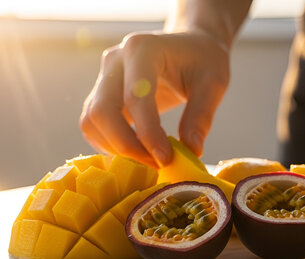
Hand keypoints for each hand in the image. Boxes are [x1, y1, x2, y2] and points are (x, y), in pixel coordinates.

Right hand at [79, 30, 229, 167]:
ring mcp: (104, 77)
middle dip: (126, 146)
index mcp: (142, 49)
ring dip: (115, 149)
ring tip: (149, 162)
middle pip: (102, 111)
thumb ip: (202, 115)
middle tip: (156, 165)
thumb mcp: (214, 83)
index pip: (135, 96)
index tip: (165, 159)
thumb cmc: (204, 60)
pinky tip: (138, 154)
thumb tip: (192, 151)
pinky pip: (94, 126)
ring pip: (91, 122)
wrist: (191, 46)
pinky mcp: (101, 95)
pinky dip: (111, 146)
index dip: (147, 133)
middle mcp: (115, 60)